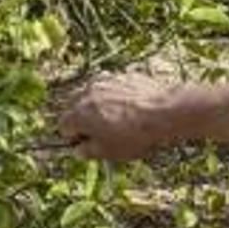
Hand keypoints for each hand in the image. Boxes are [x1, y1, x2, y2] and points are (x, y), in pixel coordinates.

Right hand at [56, 73, 183, 160]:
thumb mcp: (109, 152)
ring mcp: (104, 80)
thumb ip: (88, 151)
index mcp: (78, 114)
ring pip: (92, 94)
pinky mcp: (121, 75)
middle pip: (75, 106)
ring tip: (116, 118)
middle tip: (101, 131)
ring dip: (98, 105)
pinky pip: (111, 86)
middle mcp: (86, 93)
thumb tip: (79, 150)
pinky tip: (130, 107)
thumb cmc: (134, 135)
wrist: (164, 112)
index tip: (87, 142)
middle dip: (83, 118)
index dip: (74, 137)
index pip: (64, 126)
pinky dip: (115, 96)